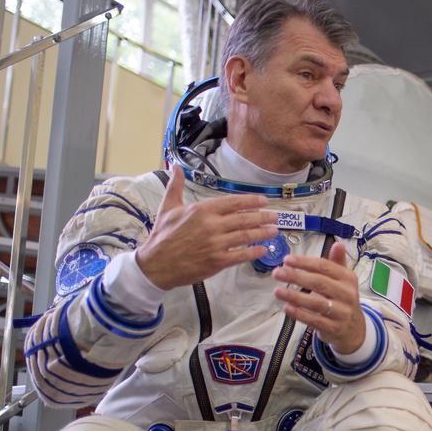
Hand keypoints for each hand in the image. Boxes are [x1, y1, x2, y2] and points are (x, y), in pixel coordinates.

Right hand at [136, 164, 277, 289]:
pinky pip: (241, 255)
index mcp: (201, 210)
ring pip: (246, 236)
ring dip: (263, 233)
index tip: (264, 201)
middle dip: (263, 217)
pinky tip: (263, 249)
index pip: (233, 203)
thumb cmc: (162, 235)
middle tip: (275, 217)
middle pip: (244, 219)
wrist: (155, 264)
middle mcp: (211, 225)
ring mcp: (215, 244)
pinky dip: (254, 252)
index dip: (251, 202)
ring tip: (274, 231)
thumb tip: (173, 166)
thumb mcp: (168, 207)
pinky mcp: (217, 261)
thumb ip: (176, 186)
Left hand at [273, 241, 364, 353]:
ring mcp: (342, 312)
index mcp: (348, 278)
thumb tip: (338, 243)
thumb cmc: (342, 299)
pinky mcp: (334, 328)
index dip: (305, 262)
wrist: (353, 329)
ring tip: (277, 291)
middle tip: (277, 273)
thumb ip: (337, 262)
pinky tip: (287, 308)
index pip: (325, 267)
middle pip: (320, 283)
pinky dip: (300, 314)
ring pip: (317, 303)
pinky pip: (315, 320)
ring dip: (295, 296)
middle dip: (296, 277)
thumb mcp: (343, 280)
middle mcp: (347, 294)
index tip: (287, 260)